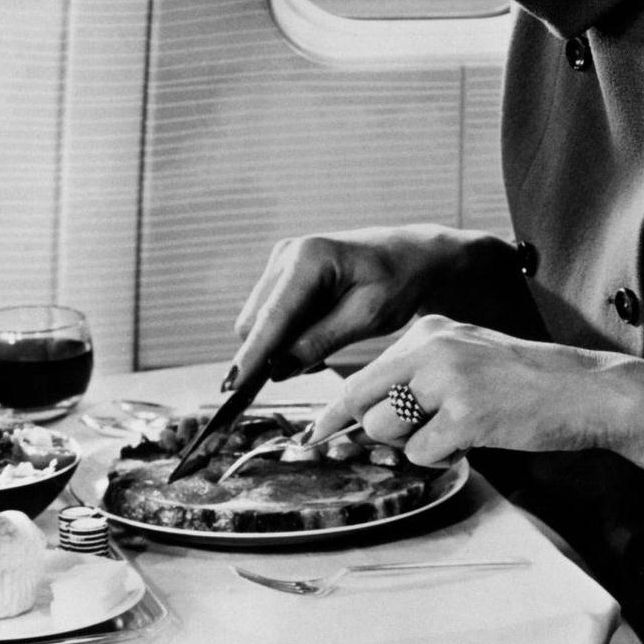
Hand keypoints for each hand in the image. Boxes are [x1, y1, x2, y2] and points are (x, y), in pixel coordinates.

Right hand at [227, 228, 479, 387]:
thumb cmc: (398, 282)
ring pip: (259, 322)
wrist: (411, 256)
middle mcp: (287, 254)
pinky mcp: (282, 271)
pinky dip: (287, 334)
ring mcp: (281, 260)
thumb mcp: (367, 317)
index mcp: (310, 258)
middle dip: (272, 354)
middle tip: (316, 366)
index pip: (272, 317)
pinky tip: (321, 332)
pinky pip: (270, 315)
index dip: (252, 356)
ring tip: (329, 342)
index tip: (232, 388)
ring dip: (281, 345)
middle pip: (255, 322)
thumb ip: (321, 342)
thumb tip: (277, 370)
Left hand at [309, 314, 628, 464]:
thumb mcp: (468, 358)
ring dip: (413, 444)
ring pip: (386, 430)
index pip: (363, 375)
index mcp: (429, 331)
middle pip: (365, 403)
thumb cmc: (529, 382)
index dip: (337, 412)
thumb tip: (369, 416)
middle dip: (374, 432)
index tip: (317, 435)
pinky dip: (442, 457)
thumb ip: (420, 377)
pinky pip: (422, 453)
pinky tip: (475, 438)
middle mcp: (431, 349)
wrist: (586, 390)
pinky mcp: (465, 414)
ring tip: (458, 430)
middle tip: (407, 439)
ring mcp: (447, 381)